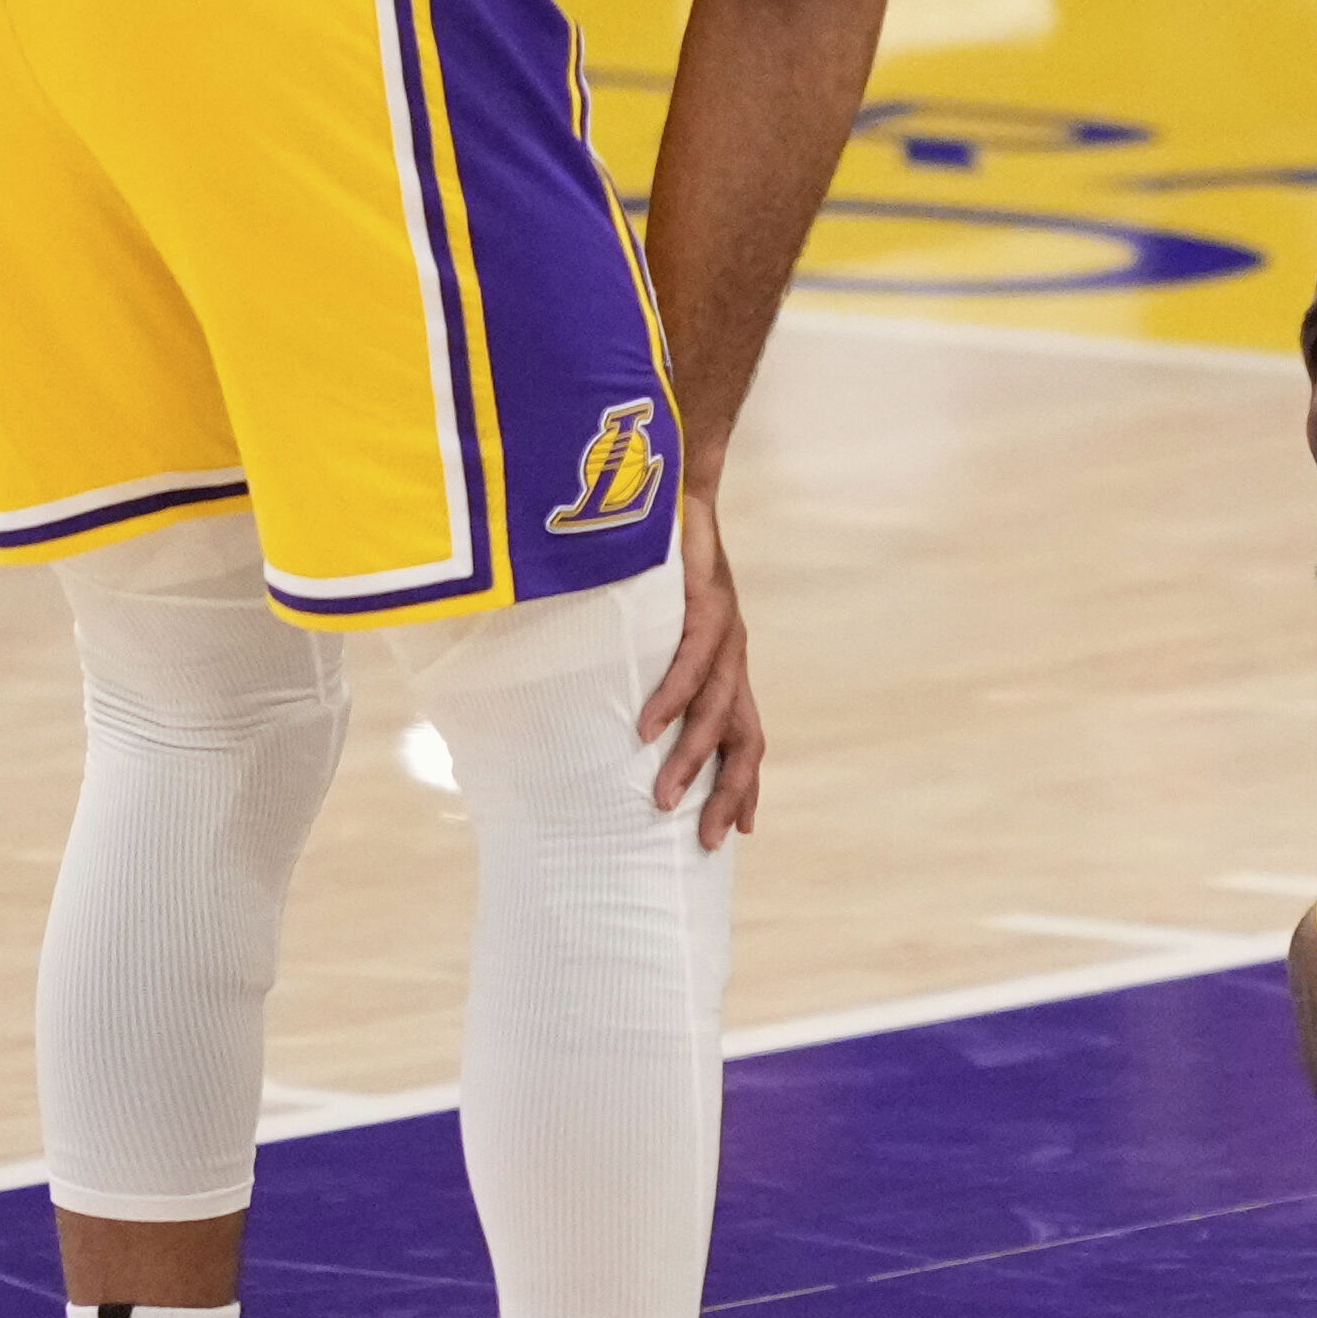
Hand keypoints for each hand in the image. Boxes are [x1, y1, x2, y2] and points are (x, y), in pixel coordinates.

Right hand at [635, 483, 763, 844]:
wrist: (668, 475)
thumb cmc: (644, 555)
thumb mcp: (640, 625)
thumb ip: (626, 665)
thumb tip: (571, 710)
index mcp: (722, 663)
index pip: (745, 735)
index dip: (743, 783)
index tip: (737, 833)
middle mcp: (731, 652)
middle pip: (744, 737)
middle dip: (727, 792)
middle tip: (704, 842)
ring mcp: (724, 626)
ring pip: (719, 707)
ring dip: (691, 757)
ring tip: (664, 798)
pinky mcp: (706, 596)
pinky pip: (693, 658)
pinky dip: (670, 696)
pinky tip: (648, 728)